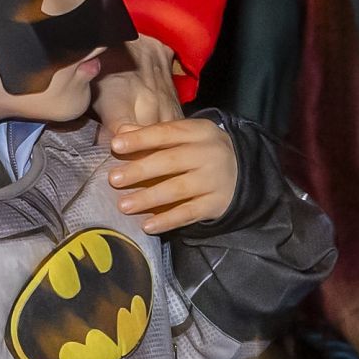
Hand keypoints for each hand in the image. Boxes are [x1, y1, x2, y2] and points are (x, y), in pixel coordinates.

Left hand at [99, 47, 238, 229]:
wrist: (245, 171)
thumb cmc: (203, 151)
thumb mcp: (186, 135)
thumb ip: (155, 134)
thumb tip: (121, 132)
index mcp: (198, 132)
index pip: (166, 133)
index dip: (140, 139)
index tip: (116, 145)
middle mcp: (208, 154)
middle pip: (170, 161)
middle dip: (140, 170)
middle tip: (114, 179)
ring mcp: (213, 180)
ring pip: (177, 189)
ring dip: (148, 198)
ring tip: (124, 205)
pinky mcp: (216, 204)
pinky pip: (188, 213)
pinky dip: (167, 220)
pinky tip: (147, 226)